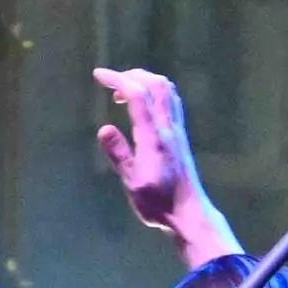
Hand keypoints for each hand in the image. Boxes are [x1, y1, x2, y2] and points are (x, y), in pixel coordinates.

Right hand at [90, 67, 239, 262]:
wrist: (189, 212)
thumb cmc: (157, 203)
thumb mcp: (132, 182)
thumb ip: (119, 154)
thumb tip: (104, 128)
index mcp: (154, 137)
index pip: (138, 96)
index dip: (118, 80)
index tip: (98, 75)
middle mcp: (169, 128)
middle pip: (156, 85)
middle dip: (132, 75)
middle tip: (111, 80)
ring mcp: (177, 130)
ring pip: (167, 90)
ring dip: (145, 80)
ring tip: (125, 88)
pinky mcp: (180, 135)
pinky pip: (171, 101)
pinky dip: (155, 91)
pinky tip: (143, 103)